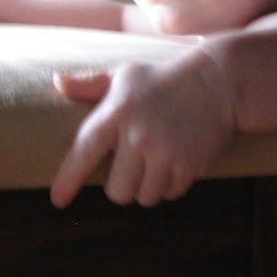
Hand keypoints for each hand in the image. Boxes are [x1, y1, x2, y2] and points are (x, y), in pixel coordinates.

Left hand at [49, 47, 235, 207]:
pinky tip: (176, 162)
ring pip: (143, 197)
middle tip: (132, 168)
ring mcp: (164, 152)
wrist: (218, 80)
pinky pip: (169, 194)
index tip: (58, 200)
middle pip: (117, 191)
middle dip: (122, 186)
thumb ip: (91, 85)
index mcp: (116, 112)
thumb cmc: (165, 78)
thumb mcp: (126, 76)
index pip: (83, 153)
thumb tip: (57, 82)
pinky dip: (170, 185)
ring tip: (156, 162)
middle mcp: (137, 135)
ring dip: (147, 187)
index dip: (69, 180)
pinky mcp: (188, 164)